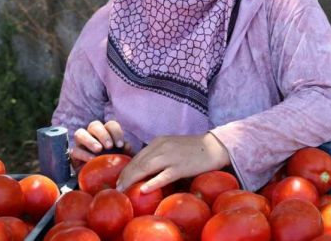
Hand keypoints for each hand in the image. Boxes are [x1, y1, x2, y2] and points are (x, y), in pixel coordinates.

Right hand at [71, 120, 131, 166]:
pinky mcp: (74, 156)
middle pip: (94, 125)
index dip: (115, 132)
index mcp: (107, 134)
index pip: (110, 125)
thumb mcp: (123, 160)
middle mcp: (92, 136)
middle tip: (109, 146)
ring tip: (98, 149)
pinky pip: (74, 151)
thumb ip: (126, 152)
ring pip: (79, 134)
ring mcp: (81, 145)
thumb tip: (127, 146)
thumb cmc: (113, 168)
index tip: (120, 145)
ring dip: (89, 140)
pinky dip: (83, 154)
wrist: (101, 184)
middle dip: (102, 134)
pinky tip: (91, 160)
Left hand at [116, 133, 230, 193]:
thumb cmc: (192, 149)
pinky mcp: (181, 167)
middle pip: (139, 162)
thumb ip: (158, 154)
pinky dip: (152, 183)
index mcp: (159, 141)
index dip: (127, 169)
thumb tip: (143, 169)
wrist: (213, 147)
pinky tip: (143, 190)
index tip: (119, 179)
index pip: (138, 156)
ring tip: (124, 189)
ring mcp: (171, 157)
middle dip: (126, 175)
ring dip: (133, 179)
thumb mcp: (171, 146)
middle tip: (117, 187)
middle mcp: (163, 147)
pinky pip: (164, 176)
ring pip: (147, 168)